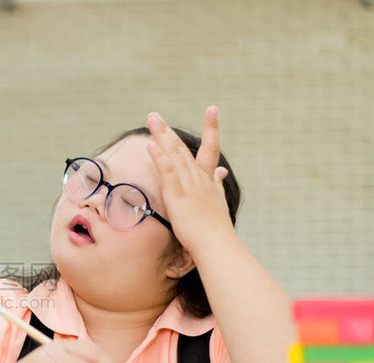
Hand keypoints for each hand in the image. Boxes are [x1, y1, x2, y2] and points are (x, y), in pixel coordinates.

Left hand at [145, 106, 233, 253]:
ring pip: (173, 154)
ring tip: (150, 120)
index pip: (210, 148)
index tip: (212, 108)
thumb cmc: (216, 228)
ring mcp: (188, 184)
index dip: (211, 128)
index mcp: (207, 179)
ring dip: (161, 135)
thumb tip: (223, 171)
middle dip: (167, 130)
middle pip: (181, 148)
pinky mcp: (178, 195)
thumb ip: (218, 184)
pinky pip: (168, 172)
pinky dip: (159, 157)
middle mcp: (198, 177)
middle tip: (153, 114)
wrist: (217, 243)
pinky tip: (151, 145)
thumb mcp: (218, 202)